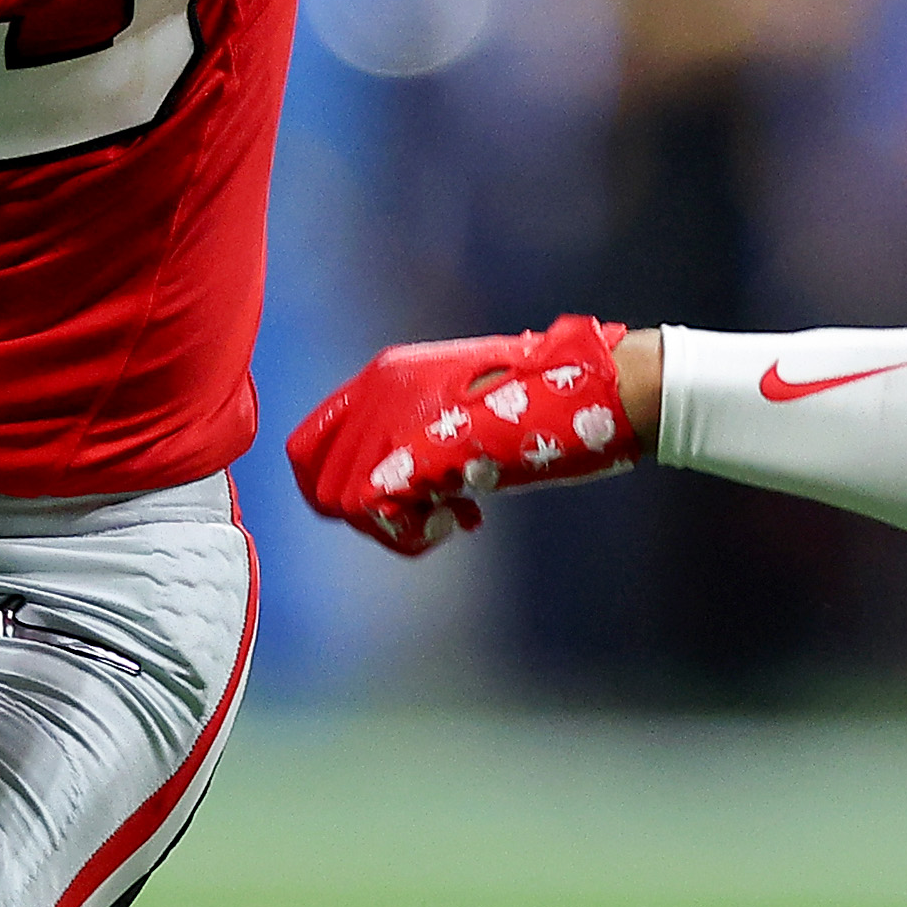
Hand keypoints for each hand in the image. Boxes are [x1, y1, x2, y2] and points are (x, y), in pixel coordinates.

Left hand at [287, 316, 637, 555]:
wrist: (595, 384)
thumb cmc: (549, 397)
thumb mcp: (468, 408)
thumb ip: (425, 434)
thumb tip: (408, 486)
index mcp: (386, 374)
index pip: (311, 444)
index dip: (336, 487)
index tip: (390, 506)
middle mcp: (379, 390)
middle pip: (320, 480)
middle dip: (371, 515)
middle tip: (433, 515)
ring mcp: (396, 418)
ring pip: (341, 500)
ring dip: (395, 526)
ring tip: (457, 515)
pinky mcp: (419, 448)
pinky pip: (372, 509)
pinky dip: (413, 533)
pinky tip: (464, 519)